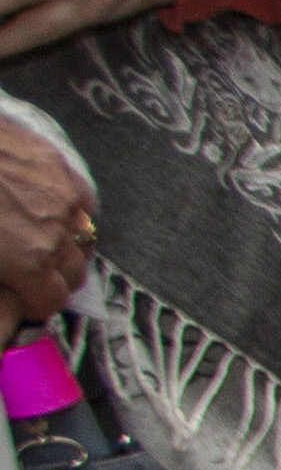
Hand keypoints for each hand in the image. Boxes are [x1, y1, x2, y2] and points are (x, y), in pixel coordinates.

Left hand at [0, 120, 87, 328]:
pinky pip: (82, 202)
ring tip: (41, 241)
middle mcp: (56, 233)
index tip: (23, 299)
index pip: (52, 300)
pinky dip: (72, 213)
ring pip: (84, 238)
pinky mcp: (59, 166)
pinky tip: (50, 210)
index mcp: (28, 261)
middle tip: (31, 275)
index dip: (36, 304)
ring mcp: (63, 197)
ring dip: (66, 246)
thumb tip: (6, 282)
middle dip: (54, 279)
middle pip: (74, 273)